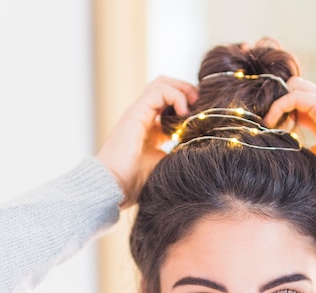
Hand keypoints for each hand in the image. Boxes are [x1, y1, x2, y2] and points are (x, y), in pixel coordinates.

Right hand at [96, 76, 197, 208]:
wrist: (114, 185)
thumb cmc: (135, 181)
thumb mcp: (164, 162)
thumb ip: (176, 151)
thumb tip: (197, 145)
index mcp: (150, 128)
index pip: (169, 102)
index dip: (187, 103)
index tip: (201, 115)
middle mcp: (143, 116)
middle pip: (165, 87)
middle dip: (186, 90)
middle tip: (200, 104)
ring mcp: (138, 112)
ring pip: (162, 83)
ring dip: (182, 88)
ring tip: (194, 103)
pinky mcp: (136, 112)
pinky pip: (159, 90)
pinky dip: (176, 95)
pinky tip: (184, 112)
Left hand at [265, 77, 315, 204]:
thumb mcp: (313, 158)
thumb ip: (301, 147)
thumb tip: (281, 147)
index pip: (300, 101)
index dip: (282, 110)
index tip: (269, 129)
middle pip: (297, 87)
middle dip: (278, 101)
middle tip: (267, 124)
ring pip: (295, 86)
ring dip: (277, 103)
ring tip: (268, 125)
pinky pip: (294, 96)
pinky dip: (279, 106)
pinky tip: (272, 124)